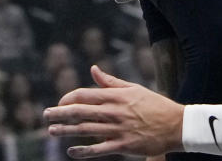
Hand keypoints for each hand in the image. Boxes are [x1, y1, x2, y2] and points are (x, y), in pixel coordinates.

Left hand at [45, 66, 183, 156]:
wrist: (175, 124)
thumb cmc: (154, 104)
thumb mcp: (133, 88)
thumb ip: (110, 81)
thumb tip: (93, 69)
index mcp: (116, 95)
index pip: (85, 95)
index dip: (69, 98)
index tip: (60, 102)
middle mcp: (114, 111)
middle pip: (81, 112)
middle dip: (61, 113)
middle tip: (45, 115)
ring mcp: (117, 130)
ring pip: (86, 130)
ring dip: (67, 131)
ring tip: (52, 131)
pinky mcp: (123, 146)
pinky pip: (99, 150)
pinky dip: (84, 151)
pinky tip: (71, 151)